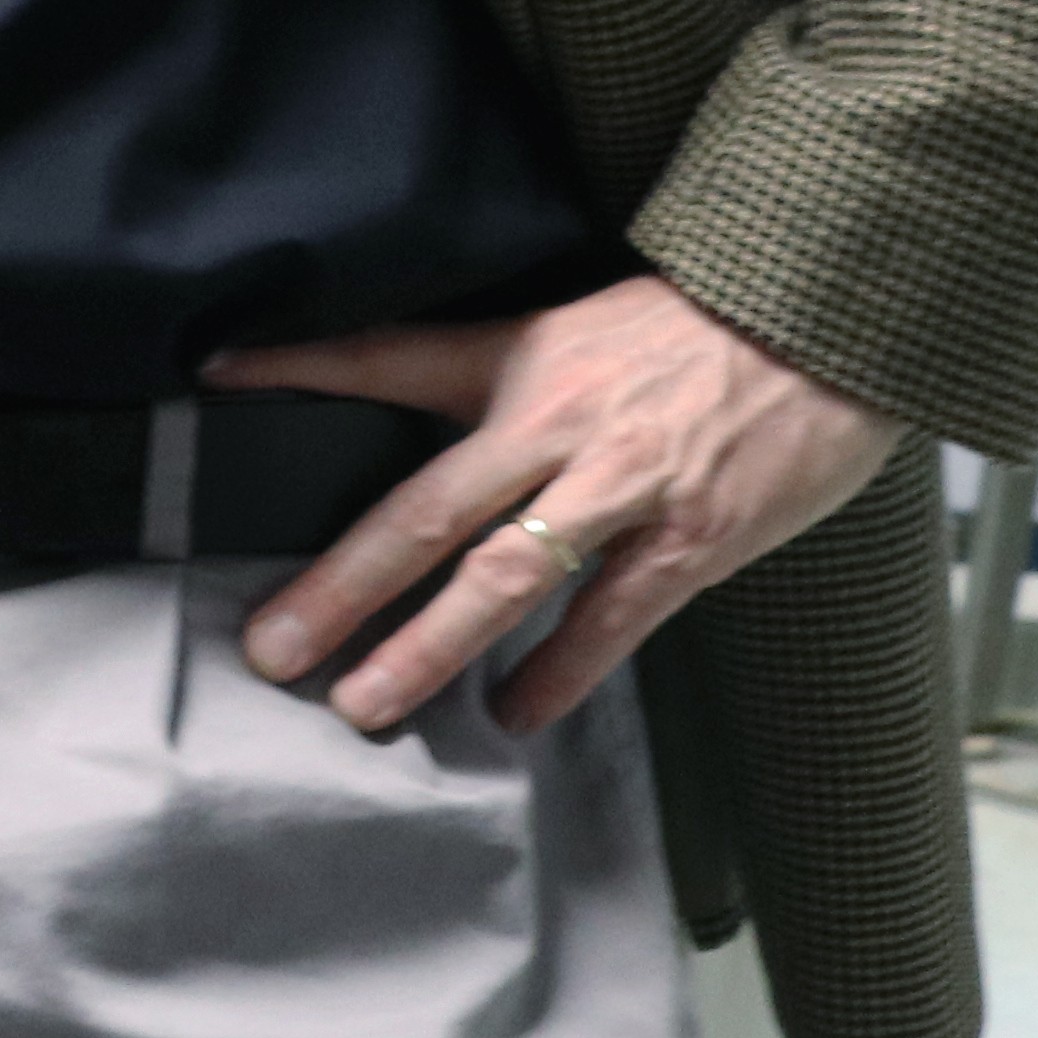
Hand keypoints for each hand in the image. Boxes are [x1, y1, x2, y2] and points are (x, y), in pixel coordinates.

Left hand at [209, 275, 899, 737]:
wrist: (824, 324)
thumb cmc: (697, 330)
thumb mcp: (578, 325)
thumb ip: (502, 374)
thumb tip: (428, 421)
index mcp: (519, 360)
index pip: (385, 354)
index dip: (297, 362)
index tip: (213, 375)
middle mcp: (553, 425)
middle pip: (424, 510)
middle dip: (343, 586)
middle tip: (275, 649)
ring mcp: (621, 487)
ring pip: (504, 578)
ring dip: (430, 648)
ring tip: (368, 705)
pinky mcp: (692, 537)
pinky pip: (610, 617)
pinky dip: (559, 670)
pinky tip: (516, 713)